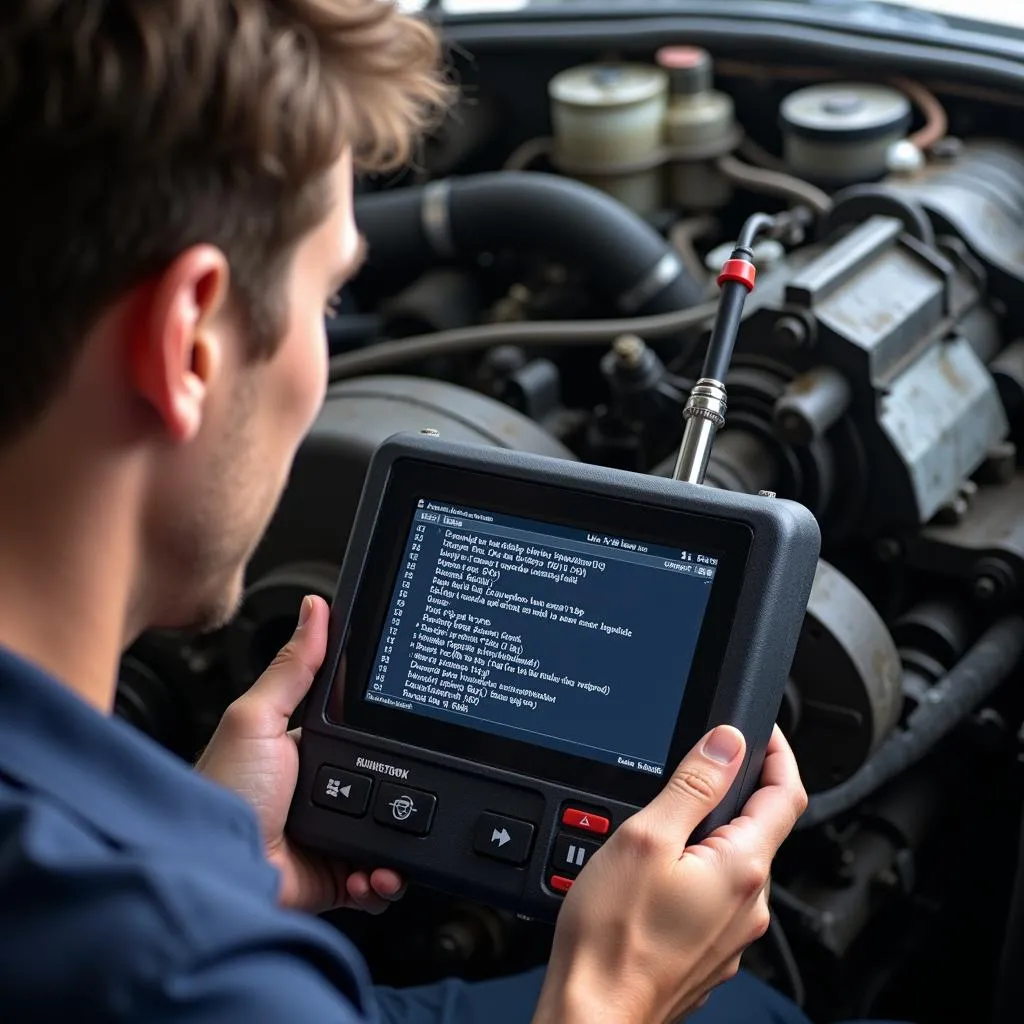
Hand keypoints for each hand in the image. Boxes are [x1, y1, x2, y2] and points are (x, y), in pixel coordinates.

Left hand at [195, 595, 405, 914]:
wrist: (215, 870)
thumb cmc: (222, 793)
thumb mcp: (257, 718)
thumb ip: (293, 668)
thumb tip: (316, 608)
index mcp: (305, 751)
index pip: (359, 730)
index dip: (385, 728)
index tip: (413, 720)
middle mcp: (323, 794)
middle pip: (385, 780)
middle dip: (402, 785)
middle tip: (406, 785)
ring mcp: (332, 836)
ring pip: (391, 829)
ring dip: (403, 833)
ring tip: (398, 831)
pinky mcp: (338, 875)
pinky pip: (379, 876)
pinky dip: (387, 877)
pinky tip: (380, 870)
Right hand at [532, 724, 806, 1023]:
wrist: (592, 1012)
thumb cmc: (612, 936)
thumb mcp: (646, 838)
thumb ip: (693, 785)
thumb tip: (727, 743)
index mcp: (742, 868)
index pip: (786, 793)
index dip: (777, 753)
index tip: (761, 731)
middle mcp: (748, 904)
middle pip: (759, 827)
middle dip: (732, 791)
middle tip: (693, 768)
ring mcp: (731, 933)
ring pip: (733, 861)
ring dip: (708, 832)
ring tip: (660, 824)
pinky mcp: (709, 950)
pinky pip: (713, 894)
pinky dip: (694, 869)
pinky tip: (654, 874)